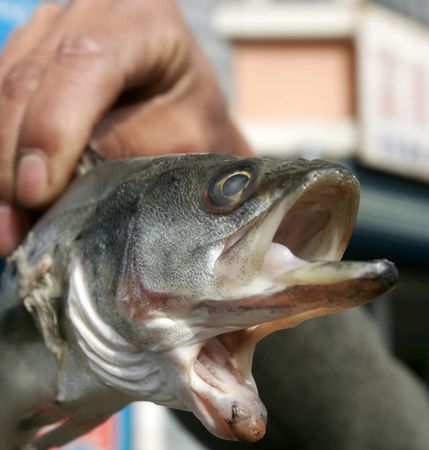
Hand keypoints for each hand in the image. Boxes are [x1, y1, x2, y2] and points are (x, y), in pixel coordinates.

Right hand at [0, 0, 250, 255]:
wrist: (185, 109)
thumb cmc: (193, 123)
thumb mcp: (181, 138)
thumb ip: (128, 152)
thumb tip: (61, 189)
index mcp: (142, 19)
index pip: (85, 63)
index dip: (53, 129)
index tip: (37, 192)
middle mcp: (88, 12)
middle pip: (29, 81)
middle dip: (12, 164)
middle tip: (11, 230)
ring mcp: (52, 30)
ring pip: (2, 93)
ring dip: (0, 166)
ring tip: (7, 226)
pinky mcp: (32, 55)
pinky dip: (2, 153)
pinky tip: (8, 194)